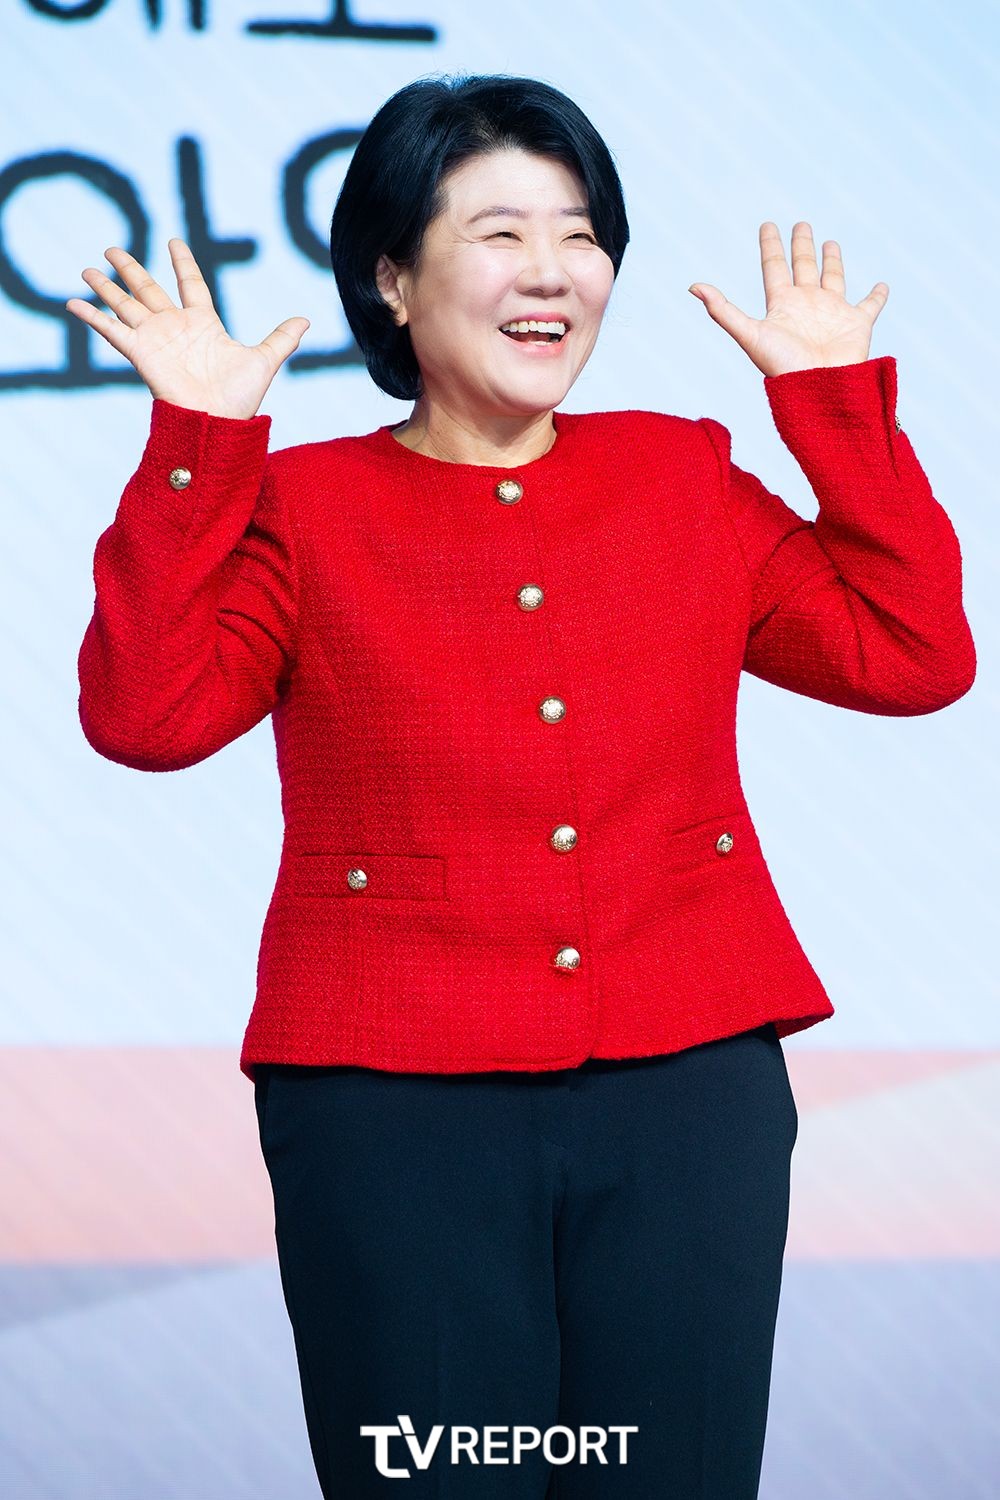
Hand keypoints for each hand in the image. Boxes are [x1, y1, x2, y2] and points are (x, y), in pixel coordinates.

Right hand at [65, 238, 309, 418]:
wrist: (218, 423)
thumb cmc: (240, 399)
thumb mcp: (264, 360)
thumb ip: (281, 338)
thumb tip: (306, 319)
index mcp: (204, 324)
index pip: (192, 284)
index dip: (183, 263)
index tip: (174, 241)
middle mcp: (175, 327)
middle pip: (148, 289)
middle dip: (130, 269)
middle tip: (111, 249)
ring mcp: (156, 339)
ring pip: (126, 304)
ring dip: (106, 287)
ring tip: (86, 268)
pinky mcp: (140, 354)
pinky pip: (112, 331)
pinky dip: (92, 317)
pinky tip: (71, 303)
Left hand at [688, 222, 887, 376]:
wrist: (818, 391)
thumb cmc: (783, 367)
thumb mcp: (749, 335)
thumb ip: (722, 311)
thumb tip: (692, 286)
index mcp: (782, 305)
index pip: (774, 267)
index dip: (770, 246)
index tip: (767, 224)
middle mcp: (807, 305)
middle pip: (803, 267)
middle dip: (800, 246)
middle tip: (800, 224)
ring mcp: (832, 313)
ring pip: (833, 279)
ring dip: (832, 262)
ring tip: (829, 243)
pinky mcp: (857, 324)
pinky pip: (871, 306)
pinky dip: (878, 296)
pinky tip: (882, 285)